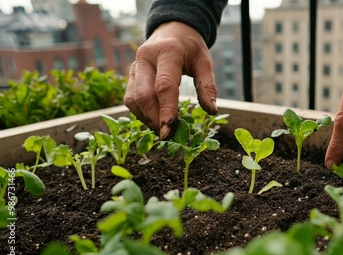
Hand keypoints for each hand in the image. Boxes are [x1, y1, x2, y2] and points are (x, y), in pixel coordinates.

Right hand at [124, 22, 217, 138]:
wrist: (172, 29)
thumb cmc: (191, 48)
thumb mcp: (205, 62)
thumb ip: (208, 86)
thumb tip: (211, 111)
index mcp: (167, 52)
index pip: (164, 86)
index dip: (166, 110)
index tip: (170, 131)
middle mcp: (145, 57)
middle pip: (143, 95)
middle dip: (154, 119)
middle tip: (168, 135)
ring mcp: (134, 65)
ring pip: (132, 99)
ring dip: (145, 118)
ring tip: (162, 128)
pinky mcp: (130, 73)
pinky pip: (129, 98)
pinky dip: (140, 113)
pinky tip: (154, 119)